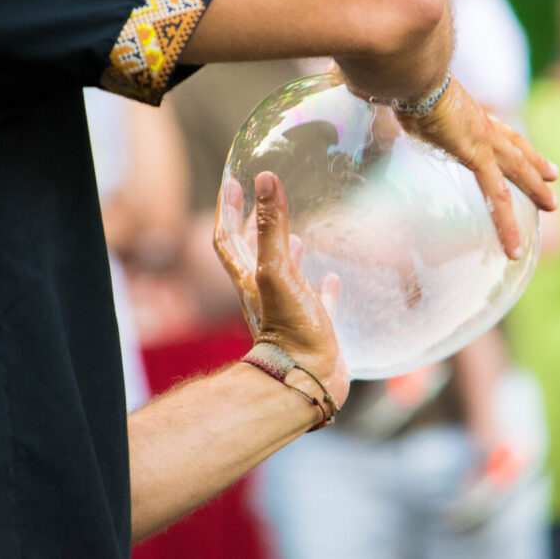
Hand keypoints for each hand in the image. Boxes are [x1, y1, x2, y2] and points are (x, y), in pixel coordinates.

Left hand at [214, 172, 348, 406]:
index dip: (227, 211)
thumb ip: (272, 227)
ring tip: (298, 235)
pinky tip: (332, 277)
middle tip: (263, 203)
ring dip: (288, 255)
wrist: (309, 380)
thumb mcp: (277, 271)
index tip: (232, 183)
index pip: (228, 239)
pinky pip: (318, 302)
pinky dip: (323, 287)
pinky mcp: (314, 327)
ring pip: (285, 277)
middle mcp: (265, 293)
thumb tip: (265, 178)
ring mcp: (289, 311)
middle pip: (254, 255)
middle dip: (256, 228)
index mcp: (249, 279)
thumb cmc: (289, 328)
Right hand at [396, 78, 558, 259]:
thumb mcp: (400, 92)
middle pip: (515, 147)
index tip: (524, 145)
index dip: (511, 138)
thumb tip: (358, 83)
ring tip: (552, 205)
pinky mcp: (477, 155)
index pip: (495, 128)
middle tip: (554, 177)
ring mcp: (482, 139)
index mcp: (465, 111)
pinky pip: (496, 198)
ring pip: (516, 171)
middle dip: (534, 164)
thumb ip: (392, 95)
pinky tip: (512, 247)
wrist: (412, 69)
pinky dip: (506, 225)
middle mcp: (480, 123)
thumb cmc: (399, 76)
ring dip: (534, 188)